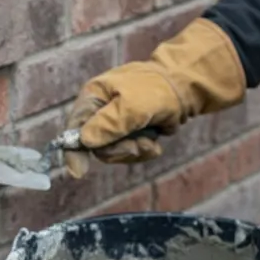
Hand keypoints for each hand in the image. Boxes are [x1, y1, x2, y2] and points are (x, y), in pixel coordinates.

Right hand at [65, 17, 246, 177]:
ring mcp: (115, 123)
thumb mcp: (133, 106)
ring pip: (114, 153)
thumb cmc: (157, 90)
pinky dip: (144, 150)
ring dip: (135, 150)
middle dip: (119, 150)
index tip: (78, 171)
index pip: (74, 128)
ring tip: (150, 138)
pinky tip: (155, 139)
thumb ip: (108, 125)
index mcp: (94, 97)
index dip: (73, 151)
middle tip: (137, 145)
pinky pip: (129, 153)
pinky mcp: (130, 133)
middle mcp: (100, 111)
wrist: (186, 87)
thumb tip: (84, 142)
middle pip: (96, 146)